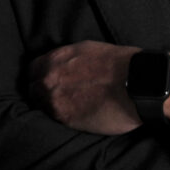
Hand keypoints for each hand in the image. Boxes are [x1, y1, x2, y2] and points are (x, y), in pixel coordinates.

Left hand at [24, 40, 144, 135]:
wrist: (137, 84)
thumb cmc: (119, 64)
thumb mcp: (87, 50)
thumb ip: (68, 59)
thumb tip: (64, 65)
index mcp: (54, 59)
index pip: (33, 70)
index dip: (40, 76)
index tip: (47, 82)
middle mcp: (49, 78)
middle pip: (33, 89)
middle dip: (41, 92)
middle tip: (56, 98)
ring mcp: (54, 99)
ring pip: (41, 106)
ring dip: (50, 107)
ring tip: (66, 108)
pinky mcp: (66, 118)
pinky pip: (54, 119)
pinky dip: (61, 118)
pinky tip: (73, 116)